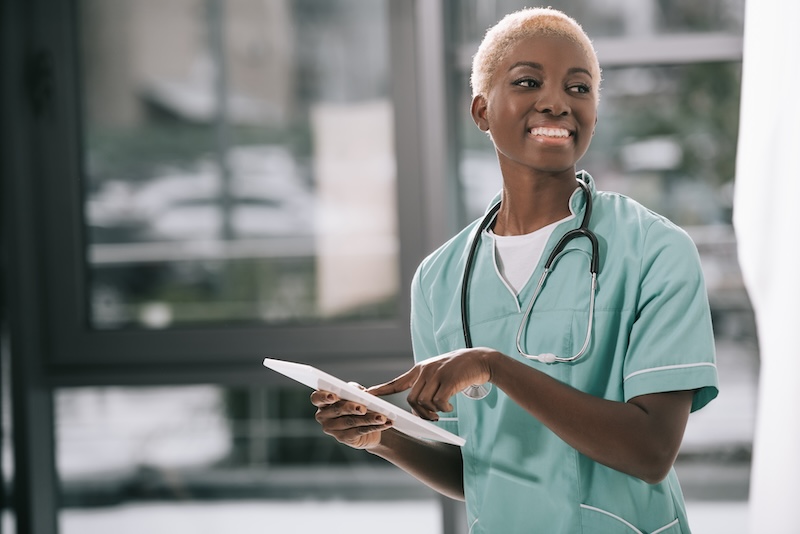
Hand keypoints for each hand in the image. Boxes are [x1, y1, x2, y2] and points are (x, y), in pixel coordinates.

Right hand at [310, 388, 392, 449]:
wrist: (366, 425)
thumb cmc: (357, 404)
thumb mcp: (356, 394)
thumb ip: (355, 390)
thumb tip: (361, 393)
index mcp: (323, 402)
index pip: (316, 398)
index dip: (323, 397)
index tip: (334, 396)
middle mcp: (324, 416)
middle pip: (336, 410)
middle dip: (351, 408)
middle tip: (363, 408)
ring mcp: (332, 429)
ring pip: (351, 422)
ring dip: (368, 419)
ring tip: (381, 417)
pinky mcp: (343, 438)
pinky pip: (359, 431)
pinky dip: (374, 427)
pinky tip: (384, 423)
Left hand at [367, 348, 496, 419]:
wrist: (480, 360)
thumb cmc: (458, 370)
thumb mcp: (438, 374)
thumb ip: (426, 387)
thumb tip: (418, 408)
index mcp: (419, 370)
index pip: (395, 382)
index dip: (380, 391)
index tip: (365, 395)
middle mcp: (425, 371)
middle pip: (412, 400)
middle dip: (420, 413)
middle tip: (432, 418)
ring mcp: (436, 374)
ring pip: (424, 403)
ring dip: (432, 412)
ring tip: (442, 411)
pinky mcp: (449, 380)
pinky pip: (439, 402)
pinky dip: (443, 408)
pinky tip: (449, 406)